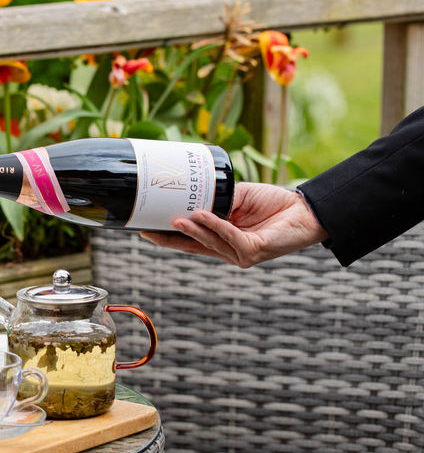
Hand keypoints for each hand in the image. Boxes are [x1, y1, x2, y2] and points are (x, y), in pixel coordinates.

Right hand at [139, 182, 327, 267]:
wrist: (306, 210)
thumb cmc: (275, 204)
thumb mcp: (239, 198)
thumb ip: (219, 200)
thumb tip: (195, 198)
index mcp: (221, 239)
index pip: (189, 241)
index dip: (168, 237)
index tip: (146, 228)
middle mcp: (227, 251)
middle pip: (192, 247)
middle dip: (169, 240)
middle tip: (148, 230)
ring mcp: (239, 254)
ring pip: (209, 243)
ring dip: (191, 230)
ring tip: (175, 218)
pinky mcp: (253, 252)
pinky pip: (229, 238)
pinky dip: (215, 226)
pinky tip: (202, 216)